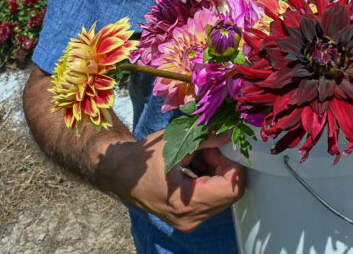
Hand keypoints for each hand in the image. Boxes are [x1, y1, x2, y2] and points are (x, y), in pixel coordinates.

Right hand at [96, 129, 244, 232]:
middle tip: (206, 149)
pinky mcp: (189, 217)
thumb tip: (230, 132)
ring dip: (215, 172)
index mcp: (185, 203)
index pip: (231, 188)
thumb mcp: (176, 142)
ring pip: (222, 195)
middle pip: (229, 192)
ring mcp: (190, 221)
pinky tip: (193, 166)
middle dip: (222, 166)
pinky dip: (208, 179)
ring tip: (196, 156)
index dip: (231, 165)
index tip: (218, 148)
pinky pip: (212, 198)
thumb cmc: (144, 159)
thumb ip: (207, 138)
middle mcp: (190, 219)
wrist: (121, 174)